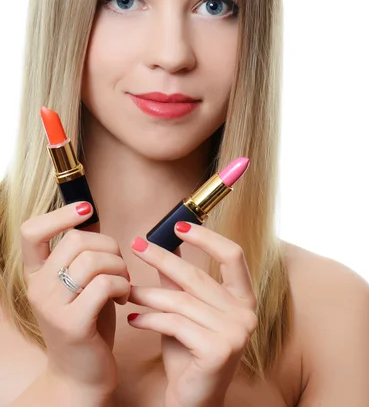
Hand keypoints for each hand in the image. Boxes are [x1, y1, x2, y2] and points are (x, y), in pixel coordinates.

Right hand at [20, 202, 129, 396]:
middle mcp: (37, 288)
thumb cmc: (87, 319)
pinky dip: (122, 285)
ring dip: (119, 266)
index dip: (60, 213)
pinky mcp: (72, 324)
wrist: (82, 374)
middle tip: (119, 265)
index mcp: (36, 273)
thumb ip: (80, 252)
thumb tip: (89, 212)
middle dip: (108, 246)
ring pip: (92, 260)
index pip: (31, 231)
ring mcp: (52, 307)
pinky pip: (104, 284)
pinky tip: (124, 296)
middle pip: (75, 240)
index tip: (87, 208)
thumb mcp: (79, 281)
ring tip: (123, 282)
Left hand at [127, 223, 257, 406]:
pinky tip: (132, 319)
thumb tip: (165, 245)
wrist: (192, 401)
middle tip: (136, 245)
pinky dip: (149, 320)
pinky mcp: (218, 350)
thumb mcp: (184, 311)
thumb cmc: (188, 354)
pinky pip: (175, 324)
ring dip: (148, 294)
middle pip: (198, 276)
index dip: (207, 237)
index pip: (233, 255)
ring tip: (125, 290)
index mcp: (244, 299)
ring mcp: (236, 332)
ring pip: (181, 301)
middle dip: (162, 258)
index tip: (179, 225)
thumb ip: (178, 282)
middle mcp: (246, 313)